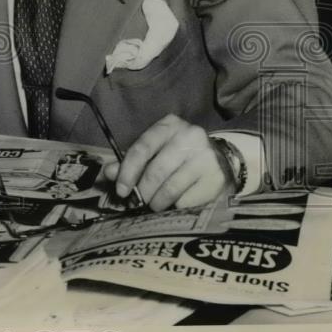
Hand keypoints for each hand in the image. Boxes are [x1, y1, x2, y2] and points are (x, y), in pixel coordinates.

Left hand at [103, 114, 232, 211]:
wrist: (222, 160)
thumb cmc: (180, 155)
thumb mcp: (156, 151)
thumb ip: (132, 160)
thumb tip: (109, 173)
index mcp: (169, 125)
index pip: (142, 148)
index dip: (128, 172)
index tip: (121, 191)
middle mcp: (190, 136)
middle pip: (156, 171)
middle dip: (143, 191)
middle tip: (140, 202)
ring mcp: (206, 156)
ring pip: (171, 188)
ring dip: (157, 202)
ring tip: (155, 205)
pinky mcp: (217, 177)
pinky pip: (187, 200)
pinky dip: (176, 206)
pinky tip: (176, 204)